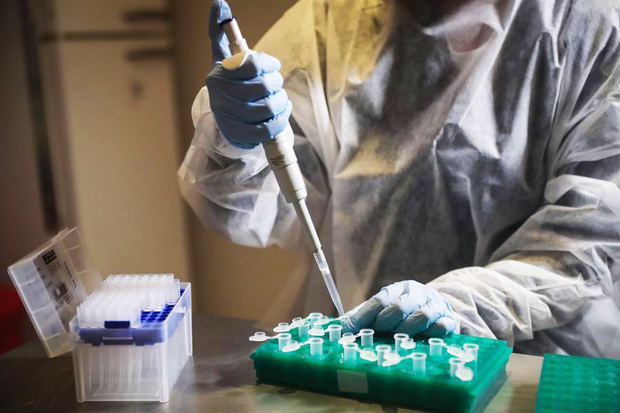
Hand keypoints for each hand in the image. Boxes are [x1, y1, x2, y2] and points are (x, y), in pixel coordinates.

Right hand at [206, 0, 291, 148]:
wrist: (225, 119)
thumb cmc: (230, 84)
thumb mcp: (223, 58)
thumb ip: (219, 31)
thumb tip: (218, 3)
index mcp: (218, 74)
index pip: (253, 63)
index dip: (269, 64)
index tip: (274, 66)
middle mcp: (221, 95)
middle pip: (263, 85)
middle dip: (277, 83)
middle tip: (277, 83)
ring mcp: (230, 117)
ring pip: (268, 107)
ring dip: (281, 101)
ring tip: (280, 99)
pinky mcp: (241, 135)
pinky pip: (268, 129)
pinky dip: (281, 119)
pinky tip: (281, 112)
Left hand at [341, 280, 457, 336]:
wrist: (438, 309)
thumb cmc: (403, 315)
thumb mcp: (380, 313)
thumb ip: (359, 319)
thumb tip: (334, 329)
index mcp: (397, 289)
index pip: (379, 300)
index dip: (364, 317)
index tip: (350, 331)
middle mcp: (416, 293)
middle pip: (399, 306)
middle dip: (386, 322)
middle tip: (379, 332)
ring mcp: (435, 305)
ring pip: (422, 315)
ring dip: (407, 329)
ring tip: (399, 338)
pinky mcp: (449, 320)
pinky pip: (442, 326)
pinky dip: (431, 333)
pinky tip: (423, 340)